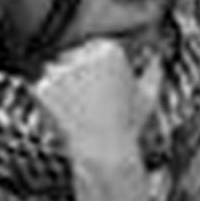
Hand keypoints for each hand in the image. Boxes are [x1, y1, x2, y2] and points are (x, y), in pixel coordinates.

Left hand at [34, 39, 148, 168]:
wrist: (105, 151)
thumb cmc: (128, 126)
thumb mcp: (147, 97)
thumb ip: (154, 74)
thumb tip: (156, 60)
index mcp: (110, 51)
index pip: (94, 49)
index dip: (97, 70)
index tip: (102, 88)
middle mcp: (84, 55)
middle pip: (72, 57)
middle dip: (76, 76)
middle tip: (89, 103)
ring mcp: (61, 70)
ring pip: (55, 71)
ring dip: (62, 87)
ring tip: (80, 110)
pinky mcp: (44, 86)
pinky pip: (42, 88)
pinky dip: (50, 100)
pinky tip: (67, 114)